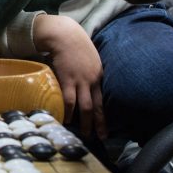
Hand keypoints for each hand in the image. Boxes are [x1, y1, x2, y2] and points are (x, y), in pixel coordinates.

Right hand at [32, 14, 104, 138]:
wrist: (65, 35)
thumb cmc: (76, 45)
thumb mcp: (90, 59)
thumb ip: (91, 73)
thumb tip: (88, 85)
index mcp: (99, 76)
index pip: (104, 100)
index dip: (105, 116)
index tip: (106, 129)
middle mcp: (92, 81)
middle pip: (96, 107)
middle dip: (98, 124)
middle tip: (99, 138)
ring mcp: (79, 81)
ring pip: (84, 107)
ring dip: (84, 122)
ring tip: (83, 134)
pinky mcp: (66, 79)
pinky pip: (68, 100)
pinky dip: (68, 112)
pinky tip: (66, 120)